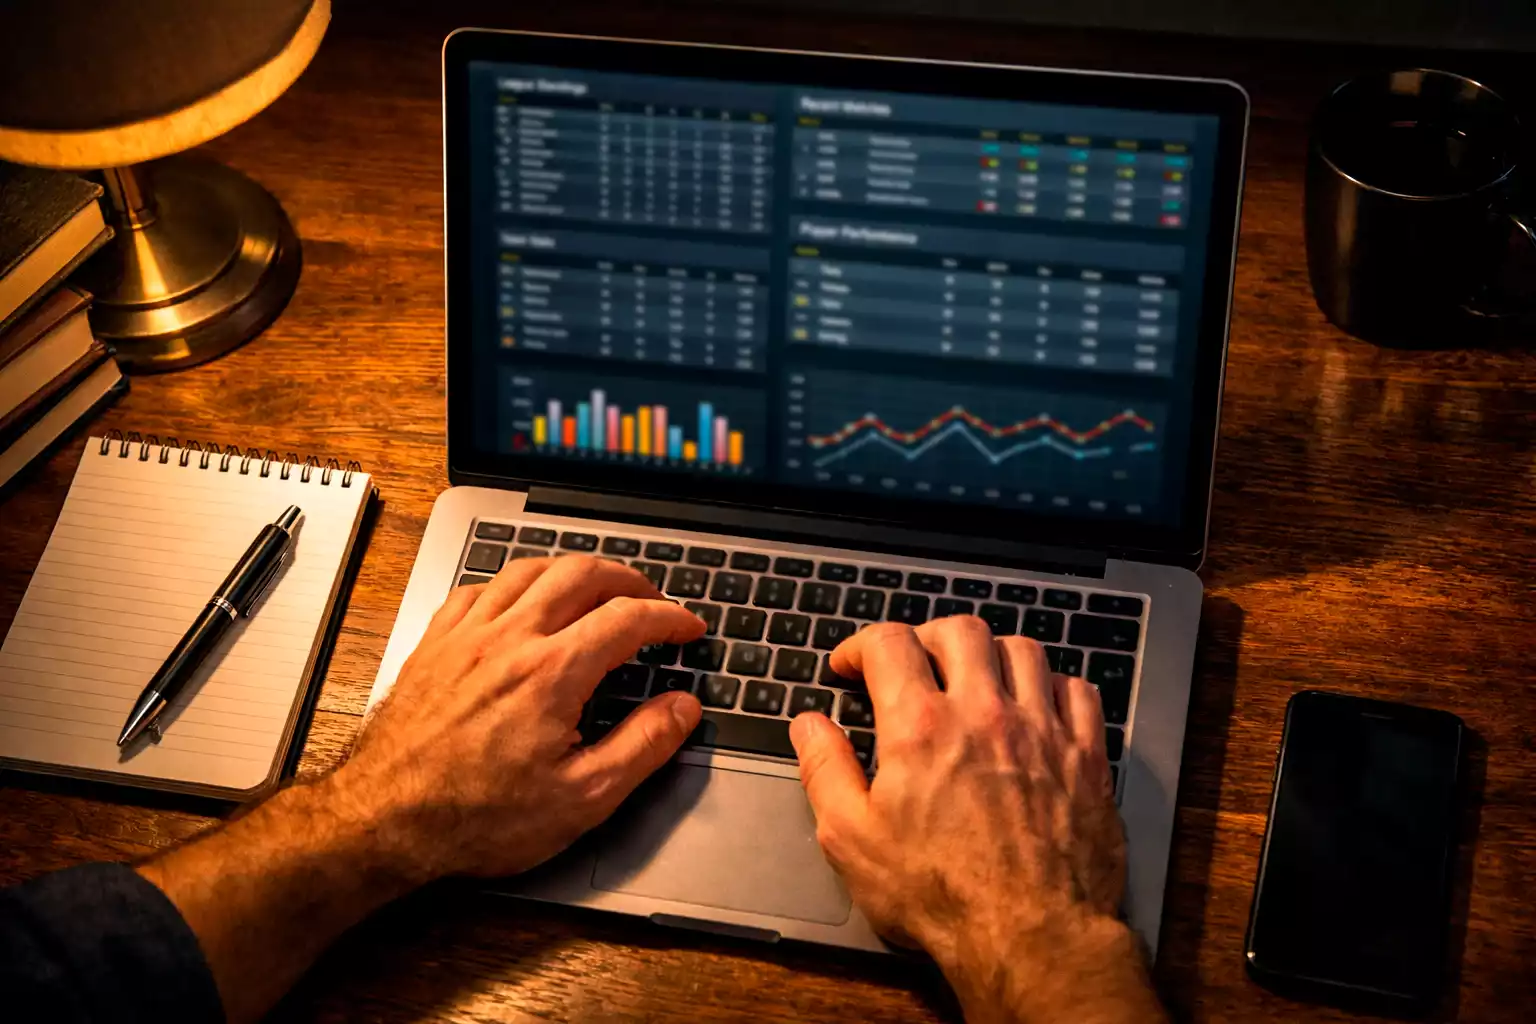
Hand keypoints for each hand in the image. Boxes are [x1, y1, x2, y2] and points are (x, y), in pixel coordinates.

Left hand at [338, 555, 705, 881]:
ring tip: (596, 589)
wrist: (383, 821)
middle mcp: (509, 639)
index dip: (670, 617)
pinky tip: (521, 602)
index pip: (629, 618)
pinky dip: (512, 584)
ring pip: (529, 569)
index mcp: (551, 673)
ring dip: (573, 571)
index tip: (687, 628)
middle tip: (652, 601)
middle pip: (581, 573)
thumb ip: (642, 746)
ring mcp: (466, 635)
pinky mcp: (434, 644)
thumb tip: (682, 709)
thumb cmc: (475, 819)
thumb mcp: (582, 799)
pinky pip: (478, 588)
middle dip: (628, 580)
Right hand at [789, 617, 1160, 1022]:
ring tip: (974, 676)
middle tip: (913, 661)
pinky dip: (1052, 686)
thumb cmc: (941, 896)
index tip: (851, 664)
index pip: (888, 644)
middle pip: (960, 631)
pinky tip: (1036, 705)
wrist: (1031, 938)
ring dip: (991, 653)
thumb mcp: (852, 840)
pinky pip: (1077, 691)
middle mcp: (984, 713)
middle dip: (927, 637)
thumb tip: (808, 726)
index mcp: (921, 727)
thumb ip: (825, 771)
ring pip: (1023, 650)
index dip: (861, 645)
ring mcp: (1042, 731)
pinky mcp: (1086, 757)